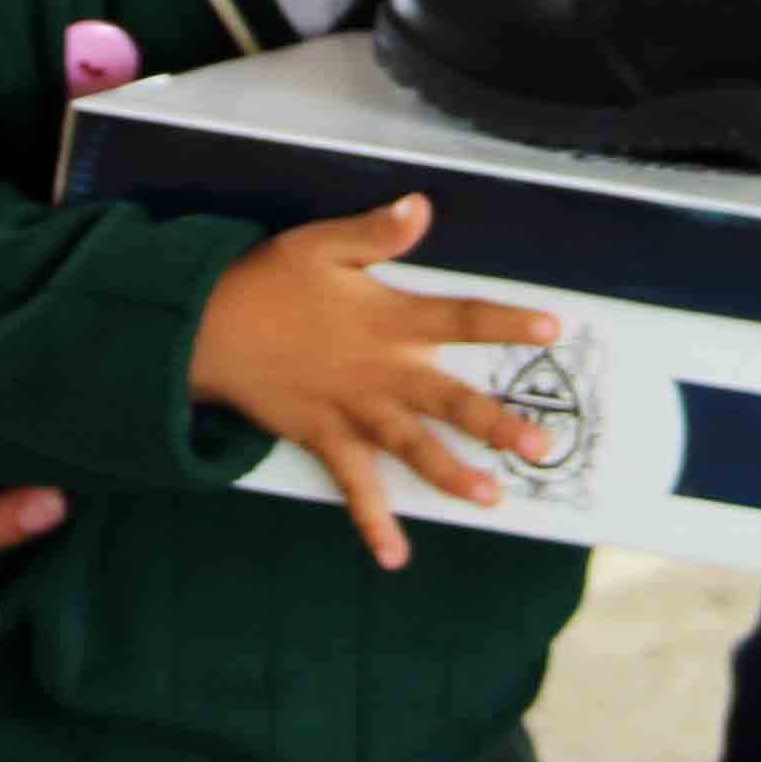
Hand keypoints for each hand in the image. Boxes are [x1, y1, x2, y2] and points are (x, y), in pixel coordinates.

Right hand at [187, 194, 560, 571]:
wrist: (206, 328)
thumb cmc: (268, 281)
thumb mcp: (322, 244)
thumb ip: (376, 232)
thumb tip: (421, 205)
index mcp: (388, 319)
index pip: (460, 318)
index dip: (506, 323)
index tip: (554, 330)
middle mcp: (379, 371)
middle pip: (448, 400)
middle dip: (496, 424)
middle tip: (540, 446)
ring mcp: (352, 410)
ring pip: (412, 447)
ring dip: (452, 474)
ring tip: (491, 498)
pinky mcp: (323, 437)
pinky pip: (353, 486)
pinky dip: (372, 521)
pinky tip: (394, 556)